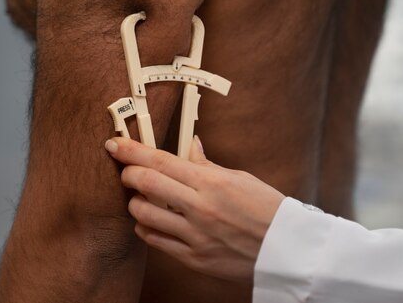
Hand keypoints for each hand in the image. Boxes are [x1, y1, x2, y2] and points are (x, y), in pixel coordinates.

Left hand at [104, 136, 284, 282]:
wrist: (288, 250)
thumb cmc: (267, 208)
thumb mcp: (239, 179)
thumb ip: (206, 164)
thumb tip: (188, 145)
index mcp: (212, 182)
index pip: (161, 161)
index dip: (132, 150)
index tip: (114, 144)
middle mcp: (200, 208)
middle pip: (146, 184)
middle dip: (128, 173)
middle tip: (125, 170)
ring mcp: (195, 236)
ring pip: (144, 215)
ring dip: (136, 202)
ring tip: (143, 198)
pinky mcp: (194, 258)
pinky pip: (155, 241)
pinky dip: (146, 227)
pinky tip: (152, 220)